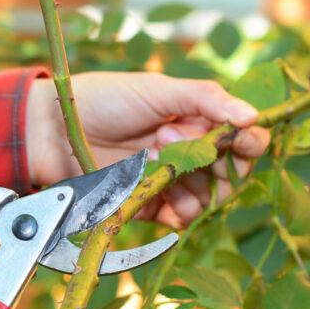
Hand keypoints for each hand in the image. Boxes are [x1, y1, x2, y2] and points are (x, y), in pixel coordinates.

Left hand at [25, 72, 270, 227]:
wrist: (55, 130)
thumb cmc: (105, 100)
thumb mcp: (159, 90)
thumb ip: (206, 99)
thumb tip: (253, 116)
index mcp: (196, 121)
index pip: (241, 140)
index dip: (249, 143)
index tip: (244, 141)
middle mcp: (188, 153)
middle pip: (229, 174)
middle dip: (216, 163)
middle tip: (177, 141)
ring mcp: (169, 182)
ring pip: (206, 199)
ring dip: (192, 183)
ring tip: (156, 157)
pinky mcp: (148, 205)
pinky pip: (179, 218)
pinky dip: (179, 211)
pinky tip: (162, 193)